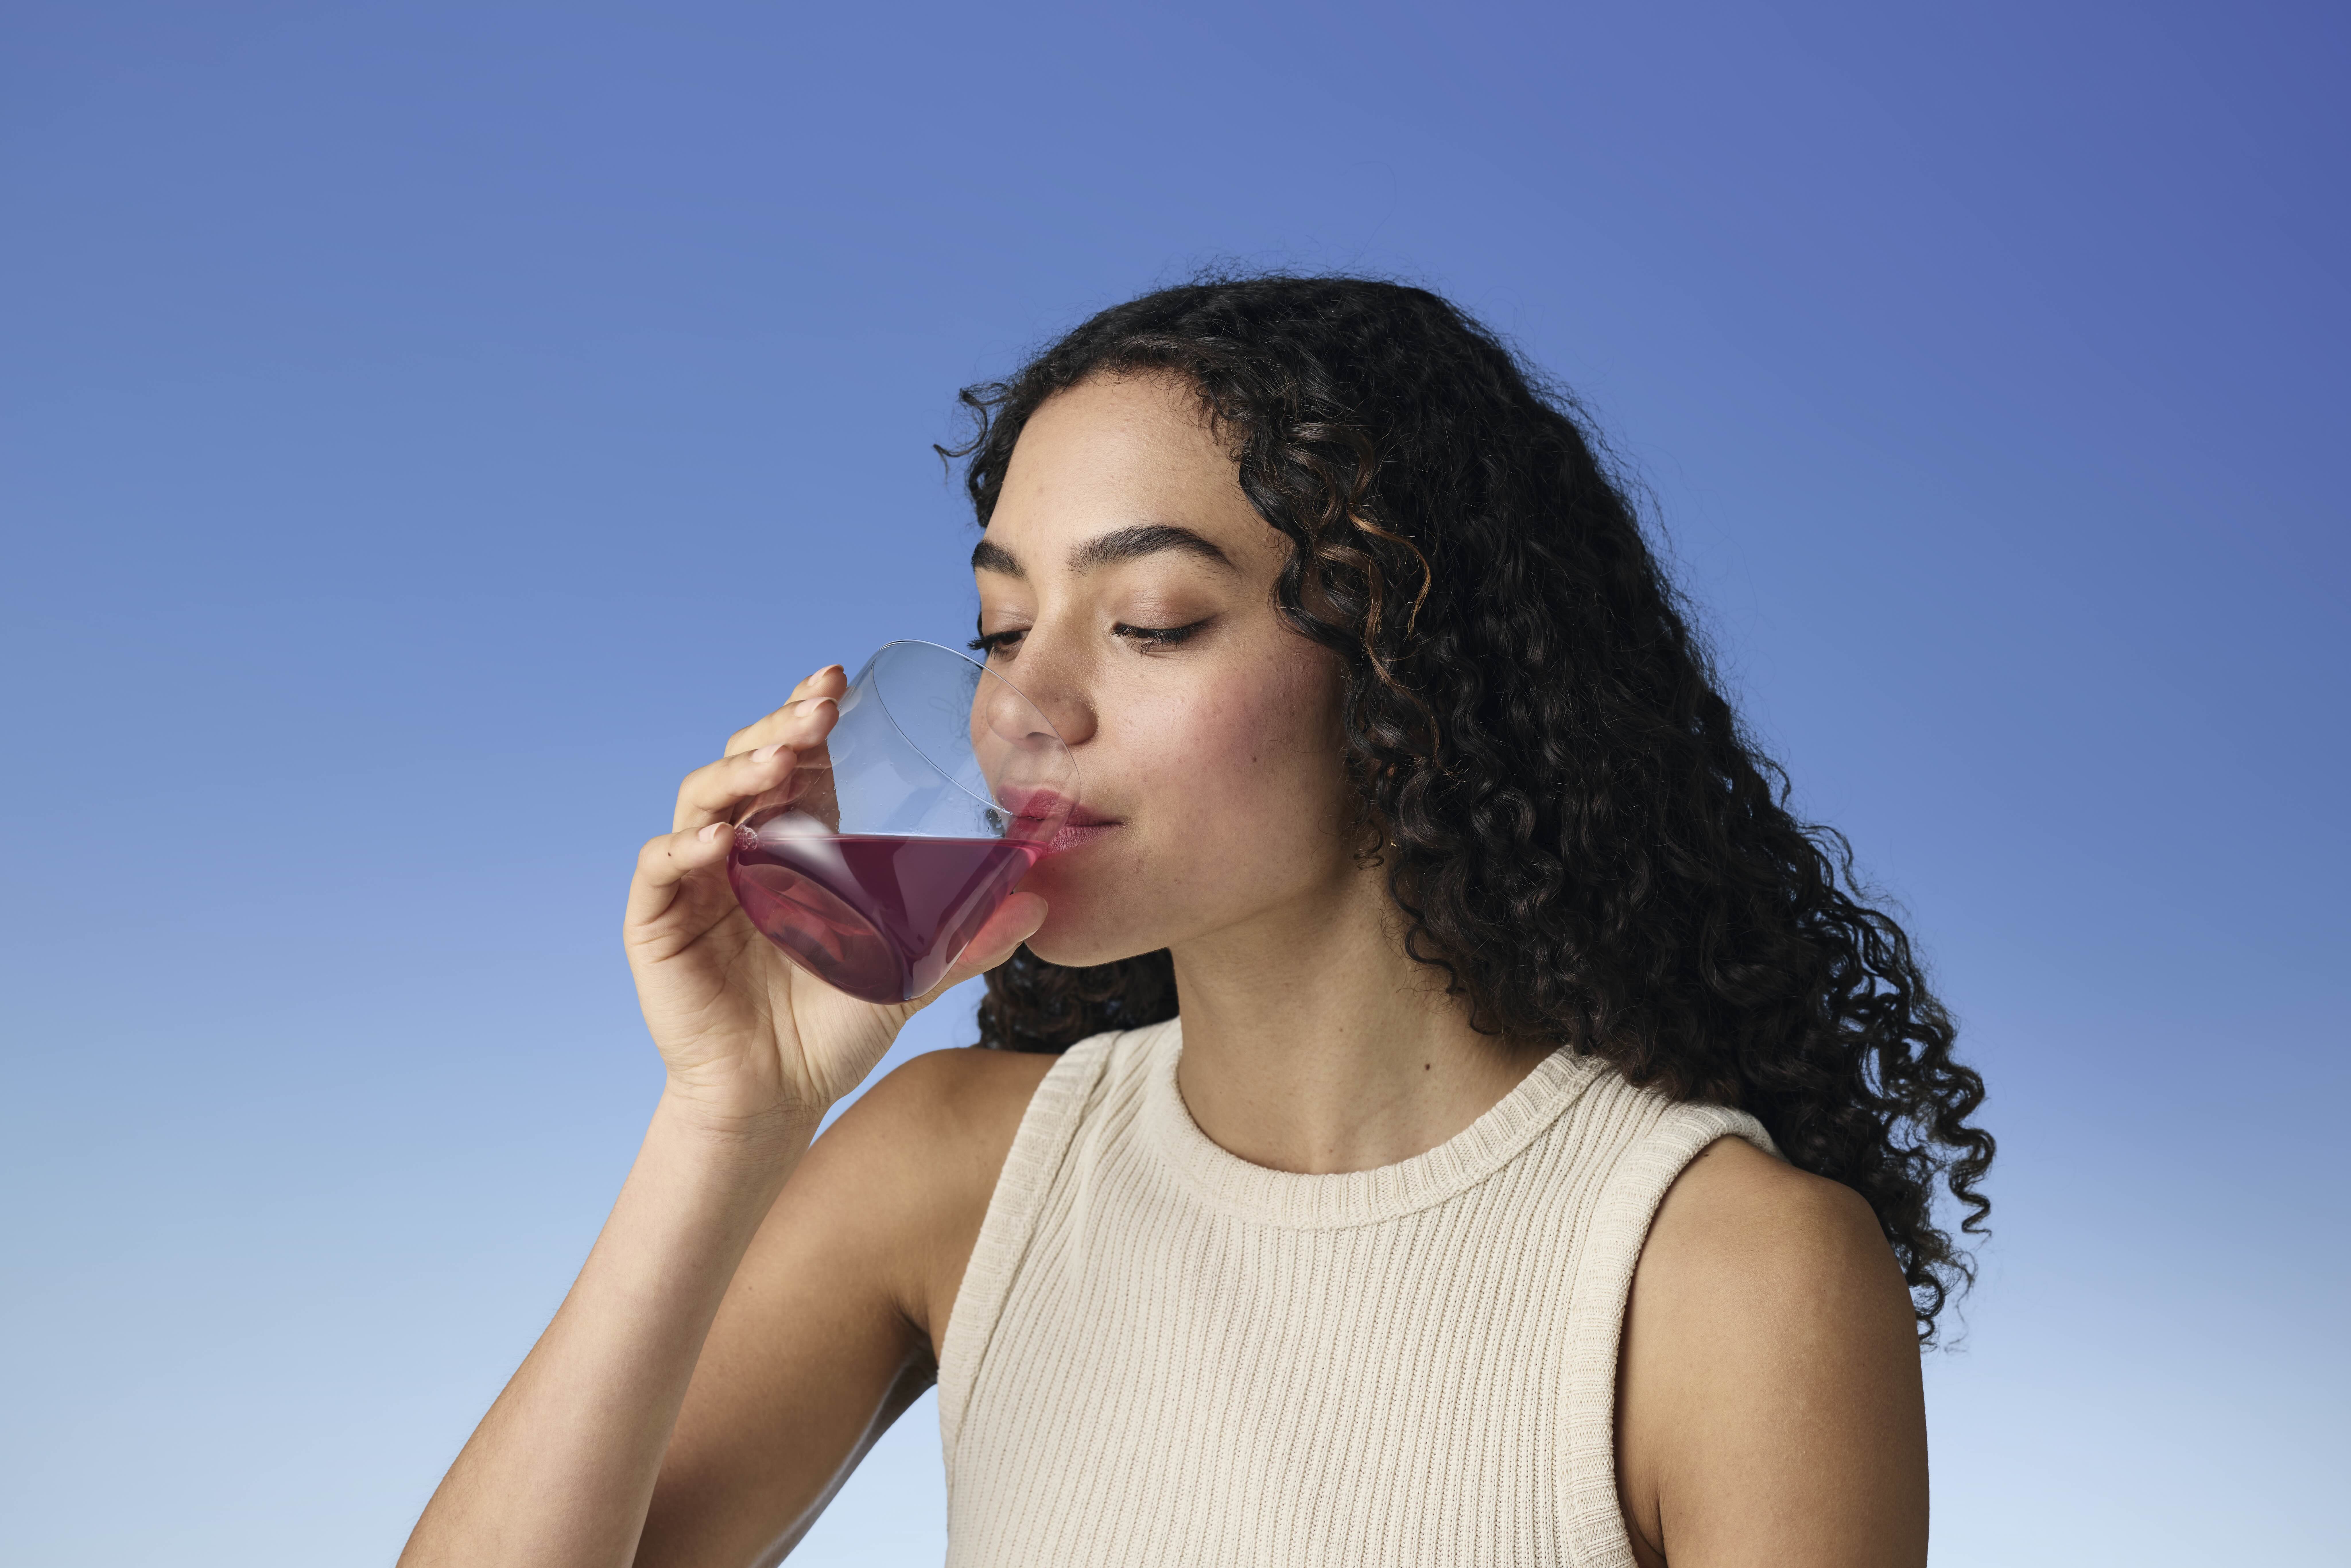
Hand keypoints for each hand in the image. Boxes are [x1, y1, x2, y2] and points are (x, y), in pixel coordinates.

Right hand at [623, 664, 1046, 1133]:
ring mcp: (696, 881)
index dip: (809, 716)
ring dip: (737, 772)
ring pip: (701, 800)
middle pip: (747, 764)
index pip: (797, 762)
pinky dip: (684, 847)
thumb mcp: (910, 976)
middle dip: (778, 728)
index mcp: (794, 847)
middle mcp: (741, 850)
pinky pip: (660, 865)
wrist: (779, 1096)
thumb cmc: (835, 1029)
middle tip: (817, 709)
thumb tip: (1037, 904)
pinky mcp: (658, 920)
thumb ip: (966, 941)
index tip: (837, 684)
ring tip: (777, 761)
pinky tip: (720, 841)